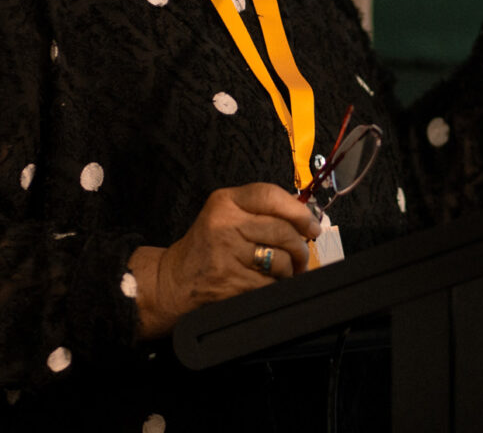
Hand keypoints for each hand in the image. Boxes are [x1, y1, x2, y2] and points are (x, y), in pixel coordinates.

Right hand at [128, 182, 321, 338]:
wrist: (170, 283)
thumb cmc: (205, 249)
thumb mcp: (224, 215)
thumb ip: (259, 211)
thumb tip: (304, 216)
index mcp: (225, 201)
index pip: (271, 195)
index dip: (299, 211)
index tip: (312, 225)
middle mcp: (225, 224)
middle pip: (283, 230)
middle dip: (300, 248)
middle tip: (302, 257)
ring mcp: (227, 254)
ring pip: (281, 259)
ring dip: (290, 270)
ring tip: (283, 272)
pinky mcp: (230, 282)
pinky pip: (270, 283)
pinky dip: (275, 287)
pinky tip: (267, 285)